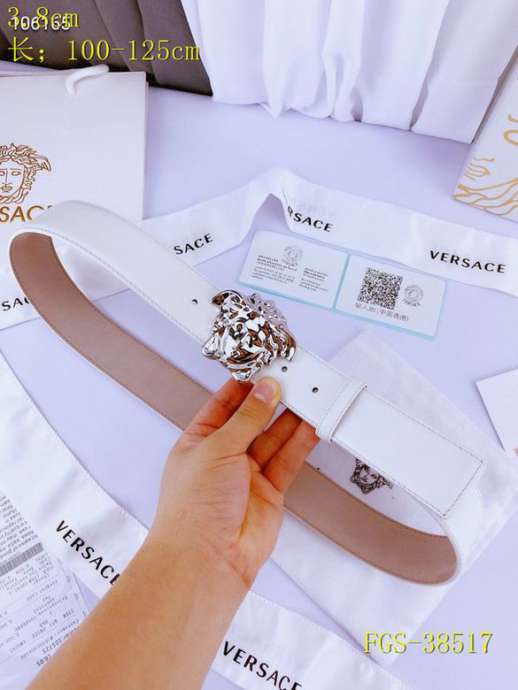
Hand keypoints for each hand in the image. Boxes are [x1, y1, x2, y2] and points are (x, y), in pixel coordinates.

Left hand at [151, 377, 318, 587]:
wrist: (206, 559)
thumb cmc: (193, 509)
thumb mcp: (217, 449)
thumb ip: (247, 419)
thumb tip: (265, 392)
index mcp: (199, 441)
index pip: (224, 404)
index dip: (245, 385)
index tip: (265, 368)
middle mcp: (223, 456)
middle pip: (252, 420)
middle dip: (272, 400)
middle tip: (293, 380)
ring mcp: (247, 475)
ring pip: (274, 439)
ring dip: (290, 419)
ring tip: (309, 397)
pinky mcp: (270, 492)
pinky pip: (287, 461)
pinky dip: (301, 443)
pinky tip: (311, 426)